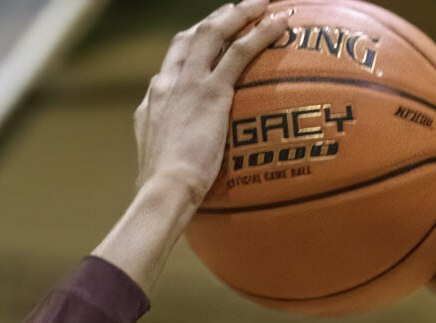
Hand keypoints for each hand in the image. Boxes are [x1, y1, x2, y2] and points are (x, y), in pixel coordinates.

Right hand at [134, 1, 288, 218]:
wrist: (164, 189)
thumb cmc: (162, 191)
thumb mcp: (157, 163)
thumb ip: (168, 151)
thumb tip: (172, 166)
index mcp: (156, 96)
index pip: (174, 58)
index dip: (192, 42)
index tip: (207, 34)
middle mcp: (170, 81)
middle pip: (192, 36)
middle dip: (215, 19)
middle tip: (236, 10)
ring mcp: (190, 82)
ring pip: (215, 33)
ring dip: (239, 13)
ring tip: (261, 3)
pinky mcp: (212, 92)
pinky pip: (240, 52)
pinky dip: (261, 33)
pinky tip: (280, 23)